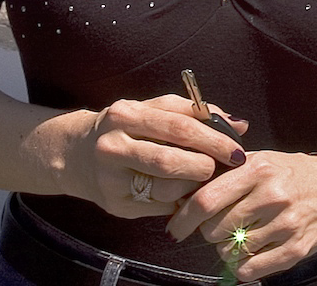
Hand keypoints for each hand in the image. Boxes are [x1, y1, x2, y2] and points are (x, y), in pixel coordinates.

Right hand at [53, 94, 247, 217]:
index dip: (212, 138)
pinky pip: (158, 206)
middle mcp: (114, 146)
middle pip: (170, 160)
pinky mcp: (115, 205)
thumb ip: (194, 112)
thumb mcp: (153, 109)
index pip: (179, 126)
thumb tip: (239, 124)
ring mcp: (111, 178)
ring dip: (194, 184)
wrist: (77, 154)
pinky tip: (185, 191)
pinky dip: (179, 199)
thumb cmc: (127, 127)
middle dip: (205, 165)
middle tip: (225, 166)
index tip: (236, 148)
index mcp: (126, 114)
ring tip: (204, 177)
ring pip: (165, 187)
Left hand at [166, 151, 316, 279]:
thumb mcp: (260, 159)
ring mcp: (284, 225)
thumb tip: (185, 192)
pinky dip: (241, 264)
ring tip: (240, 233)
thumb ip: (226, 173)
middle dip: (208, 231)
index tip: (175, 227)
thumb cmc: (290, 173)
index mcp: (258, 168)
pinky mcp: (294, 250)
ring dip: (226, 247)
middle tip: (217, 224)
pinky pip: (249, 269)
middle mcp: (271, 196)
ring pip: (230, 251)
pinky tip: (250, 248)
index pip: (207, 198)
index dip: (184, 217)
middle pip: (215, 229)